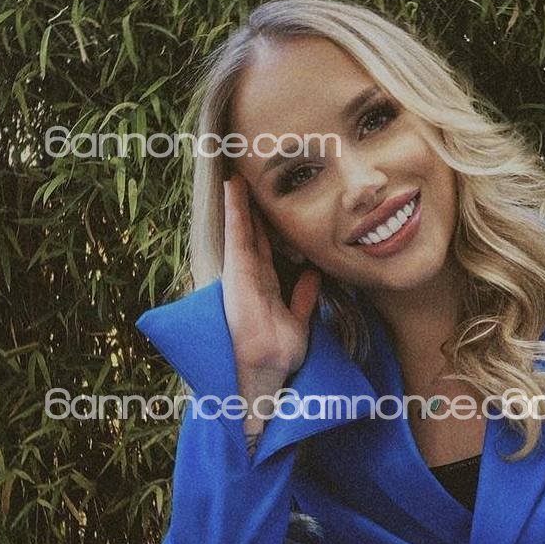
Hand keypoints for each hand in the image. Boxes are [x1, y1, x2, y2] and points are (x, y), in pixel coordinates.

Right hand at [221, 172, 321, 413]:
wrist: (268, 367)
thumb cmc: (280, 352)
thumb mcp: (299, 320)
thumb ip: (303, 297)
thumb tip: (312, 275)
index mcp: (265, 286)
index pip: (266, 249)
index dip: (267, 228)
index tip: (267, 207)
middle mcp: (251, 277)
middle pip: (252, 236)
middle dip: (250, 210)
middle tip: (247, 181)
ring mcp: (241, 273)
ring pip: (242, 230)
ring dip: (238, 203)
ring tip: (235, 176)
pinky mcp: (236, 271)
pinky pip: (237, 236)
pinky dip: (234, 212)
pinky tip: (232, 188)